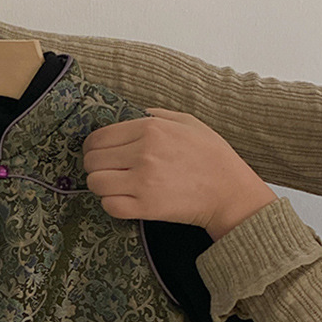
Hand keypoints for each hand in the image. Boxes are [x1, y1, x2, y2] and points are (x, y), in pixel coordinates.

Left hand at [82, 108, 277, 239]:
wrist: (229, 192)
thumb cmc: (211, 156)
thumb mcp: (188, 122)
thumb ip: (158, 115)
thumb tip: (133, 115)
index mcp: (150, 128)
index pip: (98, 138)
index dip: (93, 148)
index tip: (99, 155)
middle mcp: (143, 152)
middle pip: (92, 161)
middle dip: (96, 167)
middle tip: (109, 172)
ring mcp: (143, 181)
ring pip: (95, 183)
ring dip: (101, 186)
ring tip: (116, 186)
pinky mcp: (145, 206)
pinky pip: (109, 205)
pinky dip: (111, 204)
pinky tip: (123, 200)